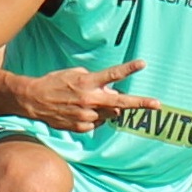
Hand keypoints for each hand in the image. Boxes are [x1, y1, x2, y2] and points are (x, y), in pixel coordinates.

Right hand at [13, 58, 147, 131]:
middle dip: (140, 103)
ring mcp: (86, 115)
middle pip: (121, 102)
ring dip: (107, 108)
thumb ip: (95, 81)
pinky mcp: (81, 127)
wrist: (34, 100)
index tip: (143, 64)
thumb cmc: (55, 83)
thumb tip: (111, 91)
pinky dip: (94, 117)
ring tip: (90, 102)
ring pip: (109, 114)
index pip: (113, 75)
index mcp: (88, 82)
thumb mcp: (74, 74)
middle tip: (157, 104)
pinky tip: (80, 111)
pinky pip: (97, 122)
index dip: (129, 69)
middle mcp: (90, 99)